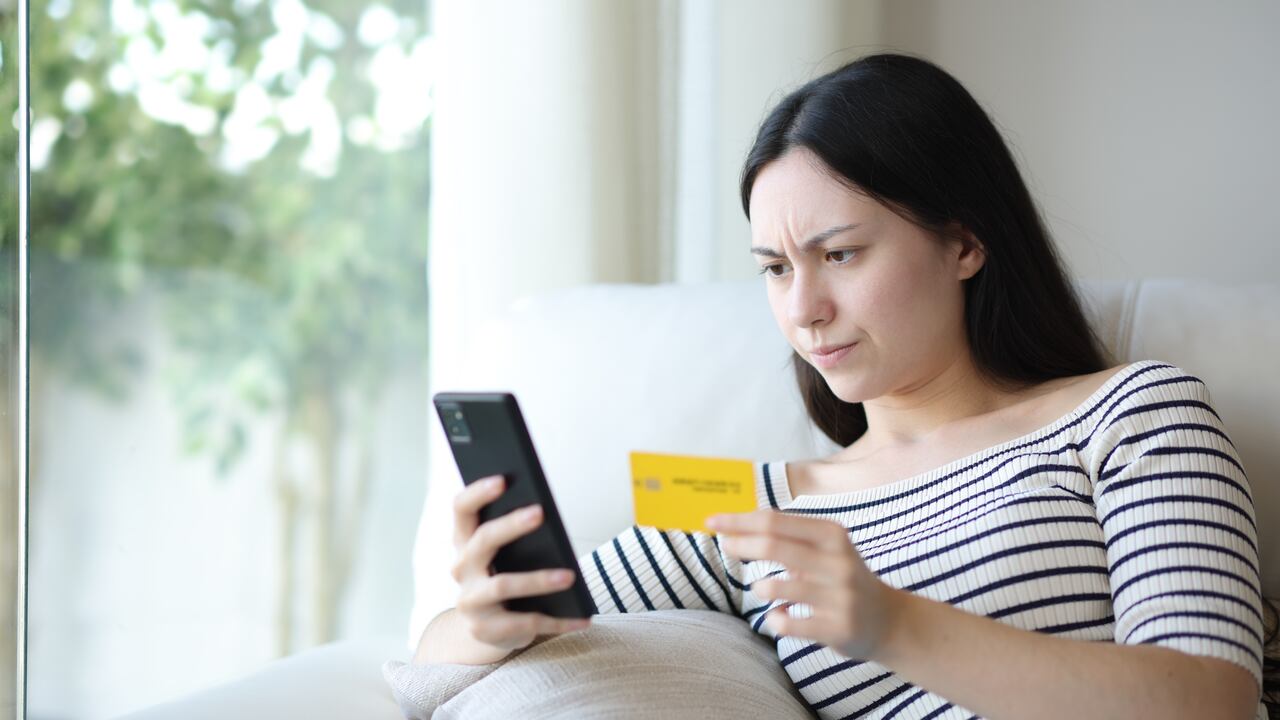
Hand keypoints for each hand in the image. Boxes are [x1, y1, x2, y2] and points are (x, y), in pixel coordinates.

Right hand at [450, 475, 591, 654]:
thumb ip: (516, 534)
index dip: (478, 492)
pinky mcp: (487, 630)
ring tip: (570, 575)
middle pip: (483, 541)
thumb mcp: (504, 555)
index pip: (461, 509)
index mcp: (465, 542)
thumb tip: (546, 513)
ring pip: (503, 584)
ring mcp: (471, 602)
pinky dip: (558, 621)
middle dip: (511, 525)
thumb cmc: (504, 577)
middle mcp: (461, 569)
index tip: (503, 479)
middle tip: (540, 512)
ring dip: (539, 579)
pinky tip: (583, 618)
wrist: (489, 630)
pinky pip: (525, 622)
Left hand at [707, 509, 902, 660]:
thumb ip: (786, 536)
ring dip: (761, 588)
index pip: (774, 520)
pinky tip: (782, 617)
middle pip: (772, 545)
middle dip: (740, 544)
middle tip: (723, 545)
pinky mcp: (837, 628)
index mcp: (831, 534)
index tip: (712, 521)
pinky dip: (775, 619)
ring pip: (775, 587)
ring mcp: (839, 595)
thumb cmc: (841, 578)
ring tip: (765, 589)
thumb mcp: (824, 548)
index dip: (739, 520)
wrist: (889, 621)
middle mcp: (837, 561)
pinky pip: (786, 624)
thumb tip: (735, 524)